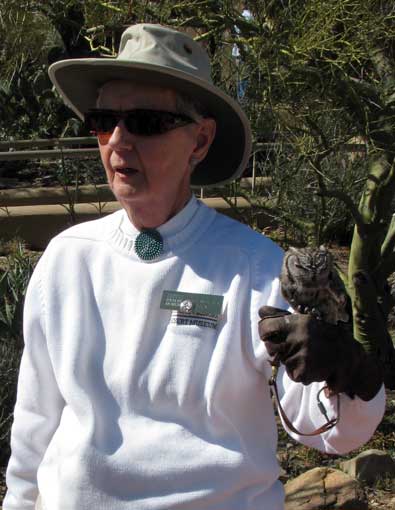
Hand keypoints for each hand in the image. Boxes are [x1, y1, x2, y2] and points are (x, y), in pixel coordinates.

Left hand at [258, 306, 382, 400]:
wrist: (348, 354)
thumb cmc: (321, 334)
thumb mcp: (303, 319)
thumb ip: (280, 316)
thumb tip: (261, 312)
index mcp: (296, 321)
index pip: (264, 327)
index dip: (266, 332)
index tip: (272, 335)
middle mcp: (298, 336)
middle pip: (269, 346)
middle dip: (277, 349)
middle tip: (292, 348)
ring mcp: (301, 353)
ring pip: (281, 362)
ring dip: (291, 362)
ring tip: (307, 356)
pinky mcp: (304, 370)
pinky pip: (293, 375)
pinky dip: (300, 374)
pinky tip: (312, 366)